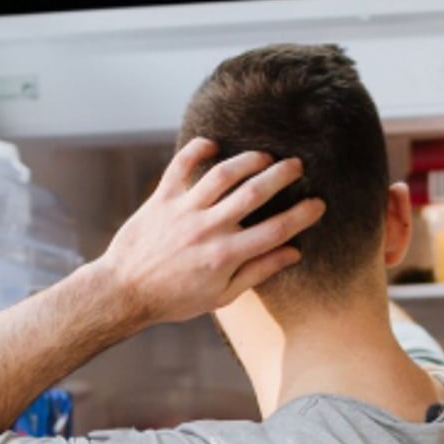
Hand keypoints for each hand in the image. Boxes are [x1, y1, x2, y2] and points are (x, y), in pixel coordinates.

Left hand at [93, 138, 325, 327]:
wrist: (125, 292)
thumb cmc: (177, 299)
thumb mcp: (222, 296)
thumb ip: (258, 271)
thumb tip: (293, 253)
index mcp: (226, 256)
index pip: (275, 230)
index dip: (301, 216)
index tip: (318, 204)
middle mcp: (208, 229)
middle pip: (254, 193)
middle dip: (281, 175)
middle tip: (297, 166)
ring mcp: (183, 211)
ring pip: (222, 174)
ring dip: (248, 160)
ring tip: (265, 156)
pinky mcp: (161, 199)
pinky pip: (180, 165)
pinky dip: (196, 150)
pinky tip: (213, 144)